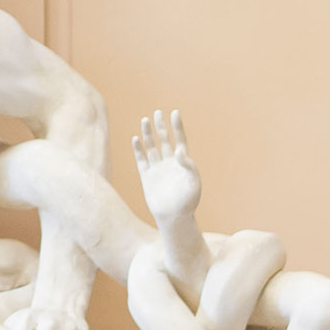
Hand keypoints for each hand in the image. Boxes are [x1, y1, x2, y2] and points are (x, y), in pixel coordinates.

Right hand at [132, 109, 199, 223]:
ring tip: (145, 120)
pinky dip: (138, 149)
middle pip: (165, 140)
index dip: (177, 127)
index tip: (175, 113)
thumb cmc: (188, 201)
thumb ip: (188, 165)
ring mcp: (158, 169)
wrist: (174, 217)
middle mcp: (170, 163)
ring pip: (152, 147)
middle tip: (157, 112)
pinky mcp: (147, 176)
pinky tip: (136, 138)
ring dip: (148, 134)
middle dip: (161, 127)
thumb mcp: (193, 182)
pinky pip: (141, 159)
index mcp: (183, 163)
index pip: (180, 140)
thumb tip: (180, 150)